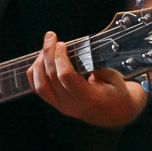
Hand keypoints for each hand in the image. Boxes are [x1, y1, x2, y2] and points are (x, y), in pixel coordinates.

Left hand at [28, 31, 143, 127]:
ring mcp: (63, 107)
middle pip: (51, 78)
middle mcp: (73, 105)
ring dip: (39, 64)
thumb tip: (79, 52)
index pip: (66, 77)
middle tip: (51, 37)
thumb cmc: (116, 93)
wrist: (116, 114)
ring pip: (41, 85)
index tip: (61, 43)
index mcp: (89, 98)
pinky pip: (39, 90)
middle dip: (48, 54)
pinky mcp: (57, 105)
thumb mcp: (114, 78)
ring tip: (45, 49)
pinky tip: (40, 61)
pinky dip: (35, 74)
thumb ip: (97, 66)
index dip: (60, 58)